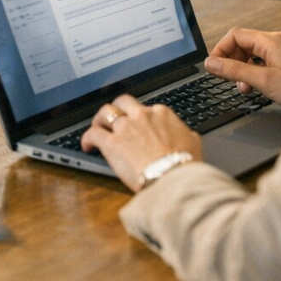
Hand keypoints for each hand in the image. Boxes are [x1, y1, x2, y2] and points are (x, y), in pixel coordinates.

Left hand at [80, 95, 201, 191]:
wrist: (174, 178)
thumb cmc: (184, 165)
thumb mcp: (193, 144)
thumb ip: (187, 135)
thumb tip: (188, 136)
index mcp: (162, 114)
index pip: (145, 108)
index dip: (138, 117)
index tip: (136, 124)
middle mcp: (142, 116)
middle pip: (122, 102)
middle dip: (116, 109)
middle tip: (112, 119)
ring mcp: (125, 127)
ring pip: (105, 112)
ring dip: (99, 119)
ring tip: (97, 128)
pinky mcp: (112, 142)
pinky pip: (93, 134)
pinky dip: (87, 138)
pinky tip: (86, 145)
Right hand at [204, 27, 280, 111]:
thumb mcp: (263, 80)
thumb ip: (235, 71)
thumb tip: (211, 63)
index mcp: (271, 41)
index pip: (235, 36)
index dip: (221, 50)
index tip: (215, 67)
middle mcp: (278, 40)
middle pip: (244, 44)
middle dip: (233, 62)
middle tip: (230, 80)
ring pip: (255, 53)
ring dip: (245, 69)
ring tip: (247, 88)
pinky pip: (266, 60)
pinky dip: (257, 71)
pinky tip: (260, 85)